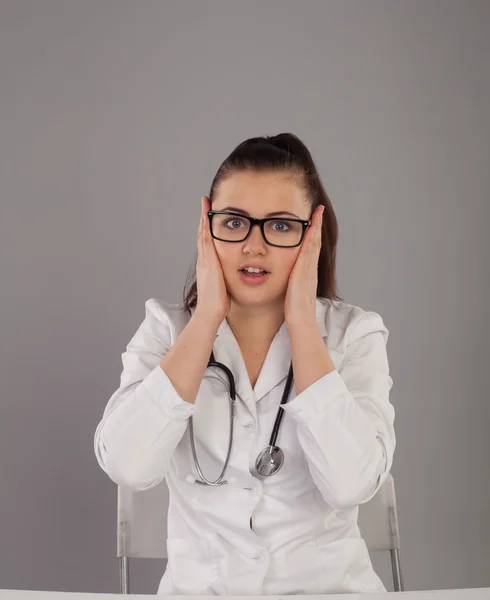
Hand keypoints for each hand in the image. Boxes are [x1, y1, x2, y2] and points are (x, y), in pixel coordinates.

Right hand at [195, 196, 230, 321]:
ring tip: (205, 203)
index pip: (207, 243)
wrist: (210, 312)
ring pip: (203, 233)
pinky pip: (205, 239)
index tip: (209, 217)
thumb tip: (235, 277)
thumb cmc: (218, 304)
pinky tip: (207, 215)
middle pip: (203, 234)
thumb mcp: (223, 287)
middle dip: (204, 219)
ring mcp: (204, 260)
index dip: (207, 229)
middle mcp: (204, 260)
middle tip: (205, 203)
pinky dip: (205, 226)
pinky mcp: (208, 261)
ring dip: (204, 217)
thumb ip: (226, 279)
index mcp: (208, 266)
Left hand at [284, 205, 323, 327]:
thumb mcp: (292, 292)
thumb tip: (288, 280)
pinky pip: (309, 250)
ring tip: (318, 212)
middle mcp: (310, 269)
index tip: (314, 221)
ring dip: (316, 226)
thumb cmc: (294, 311)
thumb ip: (291, 284)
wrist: (301, 321)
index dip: (313, 234)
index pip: (311, 249)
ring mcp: (309, 269)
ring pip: (314, 243)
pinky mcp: (305, 271)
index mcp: (306, 273)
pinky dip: (312, 237)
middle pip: (315, 242)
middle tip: (319, 209)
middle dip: (317, 225)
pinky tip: (311, 226)